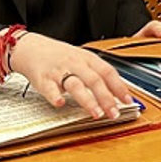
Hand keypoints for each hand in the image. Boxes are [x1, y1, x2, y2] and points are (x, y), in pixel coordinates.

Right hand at [6, 32, 131, 118]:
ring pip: (75, 84)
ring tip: (96, 113)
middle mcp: (75, 63)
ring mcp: (59, 71)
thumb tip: (118, 92)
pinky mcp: (43, 78)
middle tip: (114, 113)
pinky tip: (60, 103)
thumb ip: (98, 74)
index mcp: (87, 58)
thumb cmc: (60, 56)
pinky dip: (55, 96)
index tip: (128, 101)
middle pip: (94, 80)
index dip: (119, 87)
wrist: (32, 48)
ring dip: (87, 100)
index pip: (108, 72)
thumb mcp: (82, 59)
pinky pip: (50, 88)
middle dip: (106, 98)